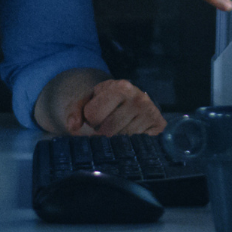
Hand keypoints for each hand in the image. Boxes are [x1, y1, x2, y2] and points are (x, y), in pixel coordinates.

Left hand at [36, 69, 164, 135]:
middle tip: (108, 122)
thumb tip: (72, 127)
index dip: (91, 119)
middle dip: (103, 131)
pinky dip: (130, 142)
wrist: (132, 98)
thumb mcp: (90, 99)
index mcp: (120, 87)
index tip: (98, 115)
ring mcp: (150, 112)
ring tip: (119, 125)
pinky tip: (131, 131)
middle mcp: (138, 98)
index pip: (93, 115)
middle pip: (108, 131)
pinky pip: (136, 144)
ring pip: (122, 139)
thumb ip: (76, 110)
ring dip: (116, 138)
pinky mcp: (159, 124)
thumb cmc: (107, 100)